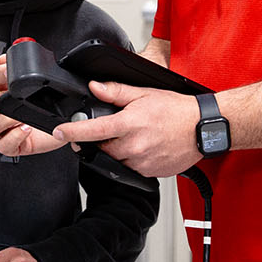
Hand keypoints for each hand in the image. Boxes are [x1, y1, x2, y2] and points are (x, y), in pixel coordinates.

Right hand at [0, 53, 75, 159]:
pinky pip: (2, 145)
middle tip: (5, 99)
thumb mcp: (47, 82)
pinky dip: (12, 138)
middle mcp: (3, 110)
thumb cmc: (57, 104)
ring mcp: (6, 129)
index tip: (8, 70)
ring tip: (16, 117)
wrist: (70, 125)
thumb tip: (10, 57)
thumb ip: (32, 65)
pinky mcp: (14, 145)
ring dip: (0, 121)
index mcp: (7, 90)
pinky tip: (25, 129)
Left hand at [56, 81, 205, 178]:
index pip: (92, 130)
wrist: (203, 128)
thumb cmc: (177, 110)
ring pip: (117, 160)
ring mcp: (142, 162)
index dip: (72, 131)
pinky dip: (134, 159)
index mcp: (129, 124)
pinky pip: (132, 168)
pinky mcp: (150, 173)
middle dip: (104, 140)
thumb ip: (116, 92)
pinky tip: (147, 146)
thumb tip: (95, 88)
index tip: (59, 131)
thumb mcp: (144, 94)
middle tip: (119, 128)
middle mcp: (134, 146)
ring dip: (119, 150)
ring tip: (138, 136)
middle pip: (102, 148)